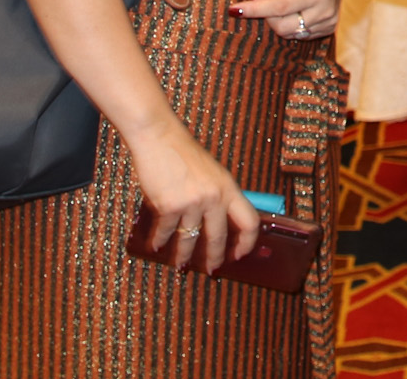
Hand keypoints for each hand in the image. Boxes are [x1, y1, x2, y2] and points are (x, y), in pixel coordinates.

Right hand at [124, 123, 260, 273]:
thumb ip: (218, 195)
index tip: (240, 253)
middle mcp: (213, 198)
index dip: (247, 242)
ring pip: (190, 240)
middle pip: (219, 237)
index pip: (249, 221)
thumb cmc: (183, 152)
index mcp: (228, 187)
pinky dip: (159, 241)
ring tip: (181, 265)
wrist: (158, 137)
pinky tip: (157, 246)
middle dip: (214, 257)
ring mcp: (192, 204)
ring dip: (183, 256)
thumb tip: (221, 222)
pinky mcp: (169, 207)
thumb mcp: (212, 172)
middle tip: (211, 269)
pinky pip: (166, 232)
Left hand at [231, 0, 353, 40]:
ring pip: (289, 33)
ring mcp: (328, 23)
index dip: (255, 9)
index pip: (279, 6)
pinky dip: (291, 24)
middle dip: (268, 15)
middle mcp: (325, 11)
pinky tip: (298, 9)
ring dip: (280, 20)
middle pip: (282, 26)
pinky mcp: (328, 30)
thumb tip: (246, 1)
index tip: (234, 9)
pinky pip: (298, 35)